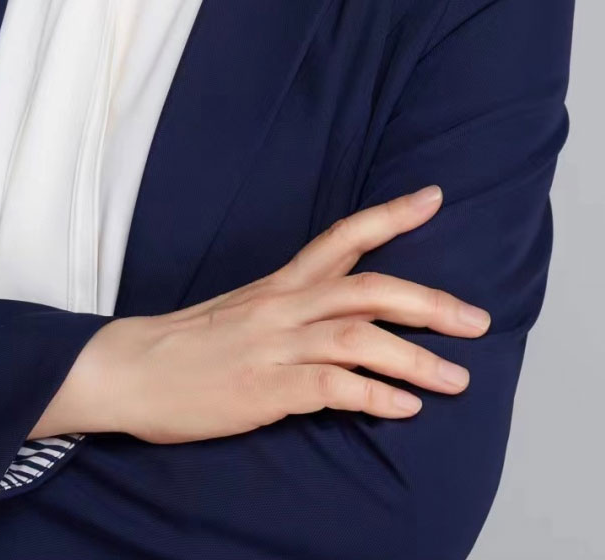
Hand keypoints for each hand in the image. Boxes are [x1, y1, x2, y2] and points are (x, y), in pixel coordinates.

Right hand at [87, 184, 491, 444]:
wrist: (127, 368)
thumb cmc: (184, 345)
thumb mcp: (240, 312)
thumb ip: (287, 311)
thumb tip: (334, 319)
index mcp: (279, 283)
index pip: (344, 236)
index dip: (392, 215)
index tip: (435, 197)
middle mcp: (283, 305)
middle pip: (371, 288)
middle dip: (431, 302)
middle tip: (477, 319)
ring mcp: (276, 345)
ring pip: (361, 337)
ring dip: (417, 360)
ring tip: (458, 380)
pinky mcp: (266, 387)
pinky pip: (334, 387)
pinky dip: (375, 395)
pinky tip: (403, 408)